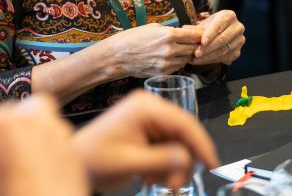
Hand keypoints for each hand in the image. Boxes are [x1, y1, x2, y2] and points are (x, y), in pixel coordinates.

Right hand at [0, 95, 88, 195]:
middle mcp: (26, 119)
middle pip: (10, 110)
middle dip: (4, 126)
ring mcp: (52, 128)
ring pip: (37, 112)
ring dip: (29, 125)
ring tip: (22, 152)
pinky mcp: (70, 142)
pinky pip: (55, 132)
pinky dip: (48, 141)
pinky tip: (41, 165)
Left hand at [72, 90, 219, 189]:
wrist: (78, 162)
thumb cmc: (96, 159)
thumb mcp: (130, 162)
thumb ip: (161, 160)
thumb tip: (187, 159)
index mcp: (145, 107)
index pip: (184, 122)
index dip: (202, 144)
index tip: (213, 166)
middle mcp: (150, 108)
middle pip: (185, 135)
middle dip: (182, 162)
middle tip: (171, 184)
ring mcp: (150, 119)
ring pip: (180, 144)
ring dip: (173, 167)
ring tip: (154, 179)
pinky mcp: (149, 130)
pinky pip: (171, 148)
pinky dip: (166, 165)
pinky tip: (150, 174)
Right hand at [102, 23, 202, 77]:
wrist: (117, 56)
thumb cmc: (132, 38)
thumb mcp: (152, 27)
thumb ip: (171, 30)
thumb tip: (184, 33)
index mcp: (168, 35)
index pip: (194, 35)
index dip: (200, 34)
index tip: (201, 33)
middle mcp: (170, 50)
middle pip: (194, 48)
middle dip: (196, 44)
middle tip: (194, 41)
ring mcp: (167, 63)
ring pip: (188, 58)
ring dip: (188, 54)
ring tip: (181, 48)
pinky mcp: (164, 72)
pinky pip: (178, 66)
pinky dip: (179, 61)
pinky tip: (172, 56)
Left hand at [191, 10, 244, 64]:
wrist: (220, 33)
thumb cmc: (209, 26)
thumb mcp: (202, 24)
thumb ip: (195, 28)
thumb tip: (184, 30)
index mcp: (229, 16)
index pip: (219, 25)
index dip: (210, 34)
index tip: (202, 42)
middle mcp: (238, 27)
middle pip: (222, 39)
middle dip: (208, 48)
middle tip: (196, 54)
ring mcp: (239, 40)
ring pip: (223, 50)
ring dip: (208, 56)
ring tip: (196, 59)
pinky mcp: (237, 51)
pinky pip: (225, 58)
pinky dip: (212, 60)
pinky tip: (201, 61)